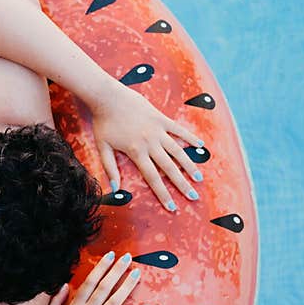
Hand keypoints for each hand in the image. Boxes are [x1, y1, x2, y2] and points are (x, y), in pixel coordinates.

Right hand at [38, 251, 148, 304]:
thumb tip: (65, 285)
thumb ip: (56, 301)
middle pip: (105, 287)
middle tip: (128, 258)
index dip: (101, 267)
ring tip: (137, 274)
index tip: (110, 256)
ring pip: (115, 301)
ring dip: (127, 286)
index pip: (90, 282)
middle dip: (117, 270)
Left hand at [91, 87, 203, 210]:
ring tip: (199, 178)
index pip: (153, 178)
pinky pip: (179, 129)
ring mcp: (158, 130)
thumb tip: (114, 188)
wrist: (107, 97)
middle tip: (193, 197)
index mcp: (136, 153)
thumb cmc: (103, 123)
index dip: (163, 194)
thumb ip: (110, 169)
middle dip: (182, 185)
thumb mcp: (103, 148)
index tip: (172, 207)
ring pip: (178, 151)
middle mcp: (150, 143)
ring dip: (190, 165)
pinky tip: (200, 146)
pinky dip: (190, 137)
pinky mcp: (161, 118)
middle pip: (170, 168)